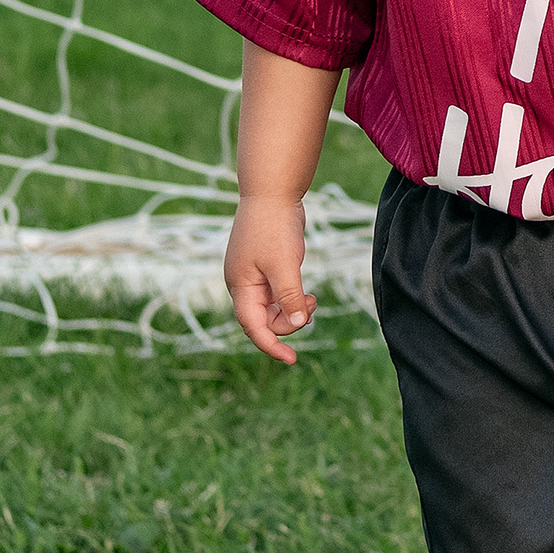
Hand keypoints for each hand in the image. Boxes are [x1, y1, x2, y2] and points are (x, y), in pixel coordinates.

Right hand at [225, 195, 315, 363]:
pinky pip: (279, 295)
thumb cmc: (273, 227)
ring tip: (313, 300)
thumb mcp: (284, 265)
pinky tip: (308, 295)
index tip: (291, 359)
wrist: (272, 193)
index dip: (271, 345)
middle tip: (312, 306)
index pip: (253, 327)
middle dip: (288, 323)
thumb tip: (299, 323)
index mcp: (240, 286)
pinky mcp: (267, 268)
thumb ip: (290, 296)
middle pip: (264, 320)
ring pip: (273, 309)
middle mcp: (243, 284)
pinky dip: (294, 299)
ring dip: (294, 311)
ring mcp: (254, 276)